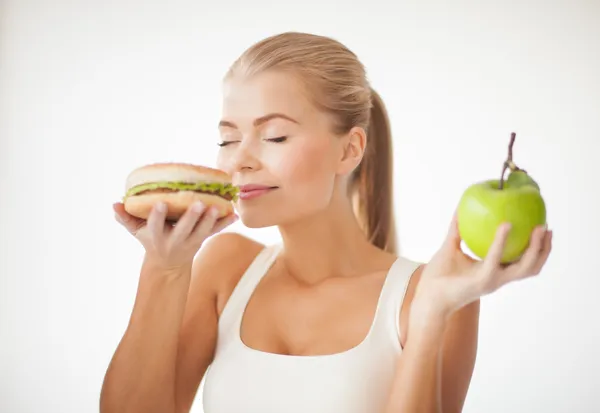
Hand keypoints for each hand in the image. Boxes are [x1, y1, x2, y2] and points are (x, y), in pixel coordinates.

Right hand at [113, 201, 237, 270]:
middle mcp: (175, 240)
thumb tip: (115, 203)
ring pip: (202, 232)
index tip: (160, 202)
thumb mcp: (136, 231)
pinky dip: (225, 223)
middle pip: (184, 229)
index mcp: (157, 237)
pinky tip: (234, 213)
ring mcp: (191, 242)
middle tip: (198, 203)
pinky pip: (216, 231)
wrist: (168, 263)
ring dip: (210, 220)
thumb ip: (125, 218)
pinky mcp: (203, 240)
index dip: (157, 215)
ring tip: (218, 207)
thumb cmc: (151, 239)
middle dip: (191, 217)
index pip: (155, 226)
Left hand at [413, 212, 552, 319]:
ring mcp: (492, 281)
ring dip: (534, 248)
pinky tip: (505, 226)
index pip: (522, 262)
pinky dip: (502, 242)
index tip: (542, 228)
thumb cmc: (438, 275)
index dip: (536, 248)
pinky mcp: (481, 281)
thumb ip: (457, 229)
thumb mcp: (450, 247)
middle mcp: (497, 278)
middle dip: (544, 249)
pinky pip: (495, 259)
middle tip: (546, 227)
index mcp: (493, 271)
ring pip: (523, 267)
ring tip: (537, 228)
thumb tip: (459, 207)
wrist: (427, 295)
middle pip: (532, 267)